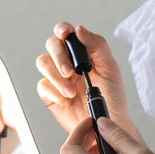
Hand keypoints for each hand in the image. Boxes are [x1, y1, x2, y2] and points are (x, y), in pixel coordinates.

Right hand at [36, 23, 139, 141]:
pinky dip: (54, 92)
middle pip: (51, 45)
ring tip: (72, 93)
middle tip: (70, 72)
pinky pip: (42, 85)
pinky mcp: (49, 94)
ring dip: (57, 77)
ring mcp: (56, 77)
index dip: (62, 29)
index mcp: (81, 52)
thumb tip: (79, 29)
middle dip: (59, 57)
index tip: (64, 34)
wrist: (105, 124)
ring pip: (43, 63)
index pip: (66, 33)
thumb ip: (98, 45)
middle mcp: (67, 61)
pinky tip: (67, 101)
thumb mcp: (110, 68)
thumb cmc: (112, 97)